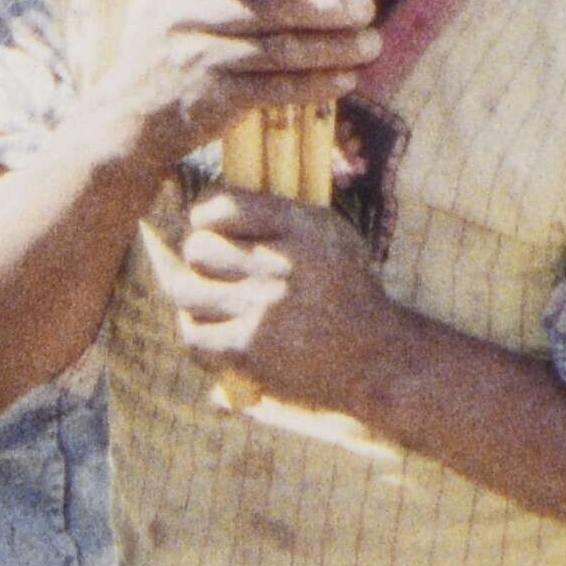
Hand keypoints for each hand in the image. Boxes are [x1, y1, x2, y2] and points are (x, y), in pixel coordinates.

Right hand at [76, 0, 375, 177]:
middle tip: (366, 7)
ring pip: (279, 51)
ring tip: (370, 45)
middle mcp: (188, 16)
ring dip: (332, 49)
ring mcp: (201, 59)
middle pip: (269, 9)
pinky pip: (276, 90)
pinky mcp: (216, 98)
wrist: (131, 115)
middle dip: (325, 8)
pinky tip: (344, 79)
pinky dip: (314, 85)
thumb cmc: (171, 46)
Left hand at [152, 185, 406, 416]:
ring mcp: (264, 309)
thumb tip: (212, 205)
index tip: (210, 229)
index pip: (221, 206)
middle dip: (201, 259)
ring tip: (215, 303)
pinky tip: (219, 334)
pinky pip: (194, 334)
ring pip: (187, 291)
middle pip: (197, 248)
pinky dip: (199, 334)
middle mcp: (282, 264)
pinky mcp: (251, 350)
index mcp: (304, 227)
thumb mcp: (330, 238)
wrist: (378, 360)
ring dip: (196, 297)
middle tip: (215, 272)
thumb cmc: (346, 294)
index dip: (204, 217)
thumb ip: (281, 216)